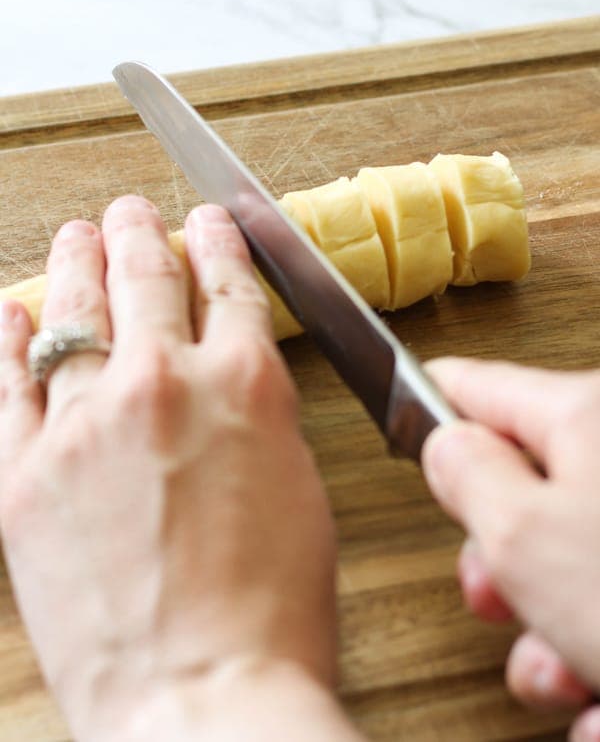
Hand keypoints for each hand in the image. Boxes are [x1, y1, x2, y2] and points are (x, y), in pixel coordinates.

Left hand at [0, 197, 362, 741]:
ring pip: (78, 314)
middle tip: (134, 212)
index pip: (230, 286)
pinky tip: (12, 309)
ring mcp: (87, 422)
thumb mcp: (297, 490)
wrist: (202, 698)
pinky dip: (9, 339)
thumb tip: (229, 383)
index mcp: (247, 384)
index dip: (220, 244)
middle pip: (149, 280)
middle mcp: (165, 383)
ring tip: (78, 235)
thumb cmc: (272, 612)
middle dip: (142, 234)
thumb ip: (255, 418)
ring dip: (78, 263)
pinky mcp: (26, 473)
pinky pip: (10, 383)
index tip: (210, 221)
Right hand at [422, 357, 599, 740]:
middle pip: (531, 490)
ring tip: (565, 685)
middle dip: (503, 563)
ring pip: (578, 565)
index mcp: (591, 417)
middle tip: (491, 600)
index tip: (404, 399)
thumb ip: (466, 475)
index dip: (434, 399)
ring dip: (554, 637)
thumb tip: (445, 443)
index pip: (484, 387)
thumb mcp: (526, 539)